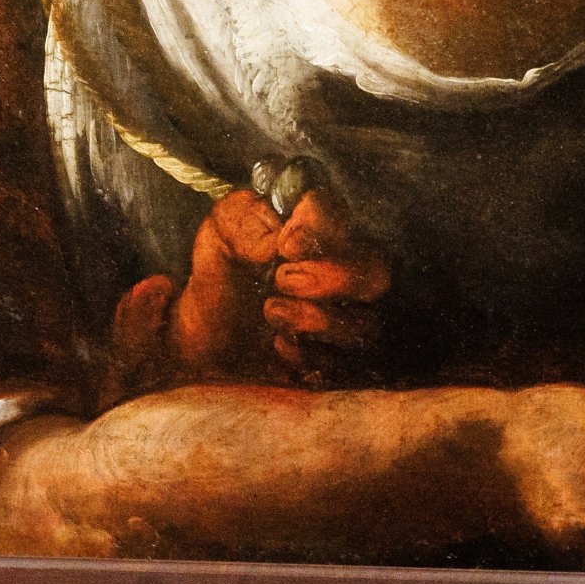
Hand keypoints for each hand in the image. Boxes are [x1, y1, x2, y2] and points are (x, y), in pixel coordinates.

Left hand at [111, 182, 391, 387]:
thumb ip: (241, 219)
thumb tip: (274, 241)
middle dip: (331, 277)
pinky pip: (348, 370)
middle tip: (281, 279)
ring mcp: (353, 321)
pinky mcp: (344, 365)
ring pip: (367, 326)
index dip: (319, 226)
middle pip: (376, 272)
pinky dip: (311, 358)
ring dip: (315, 319)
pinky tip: (280, 347)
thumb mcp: (220, 235)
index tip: (286, 246)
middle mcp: (349, 270)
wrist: (208, 337)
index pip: (337, 213)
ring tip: (270, 312)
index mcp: (318, 227)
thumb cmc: (224, 276)